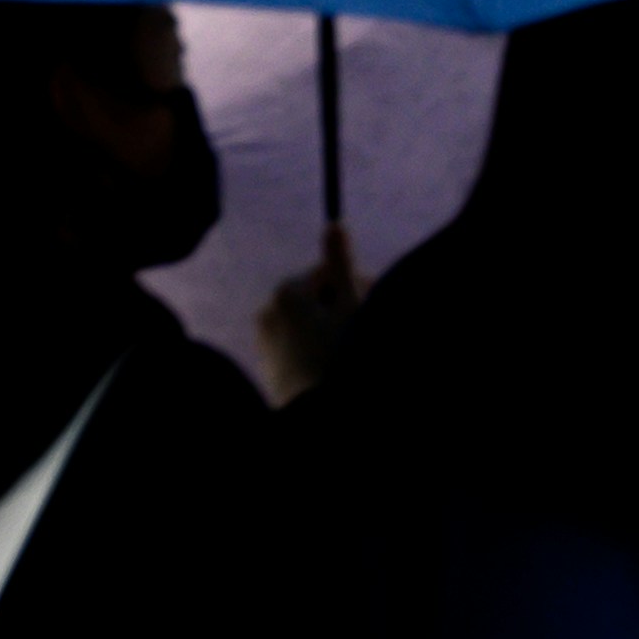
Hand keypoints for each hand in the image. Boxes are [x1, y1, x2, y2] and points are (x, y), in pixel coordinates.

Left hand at [255, 223, 367, 403]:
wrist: (316, 416)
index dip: (358, 286)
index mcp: (288, 291)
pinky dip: (316, 348)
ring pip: (310, 321)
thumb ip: (342, 264)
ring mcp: (265, 338)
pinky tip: (333, 367)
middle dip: (343, 307)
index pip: (331, 272)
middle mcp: (269, 309)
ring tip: (350, 351)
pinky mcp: (268, 363)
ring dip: (332, 328)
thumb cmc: (340, 357)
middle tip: (366, 330)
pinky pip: (298, 343)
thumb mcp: (350, 306)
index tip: (373, 305)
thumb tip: (334, 222)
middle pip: (318, 296)